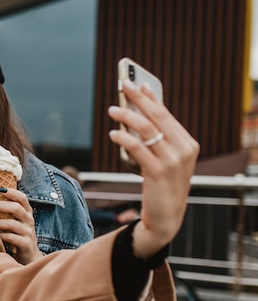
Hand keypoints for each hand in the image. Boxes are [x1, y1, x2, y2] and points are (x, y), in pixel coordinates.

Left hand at [0, 188, 42, 263]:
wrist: (29, 256)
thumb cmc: (18, 235)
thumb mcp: (16, 221)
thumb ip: (8, 212)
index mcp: (27, 213)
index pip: (22, 198)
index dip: (11, 192)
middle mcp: (29, 221)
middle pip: (16, 208)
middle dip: (0, 205)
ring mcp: (28, 232)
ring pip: (12, 223)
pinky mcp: (25, 244)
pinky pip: (11, 237)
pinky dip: (2, 235)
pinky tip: (0, 236)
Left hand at [109, 80, 199, 257]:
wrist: (166, 216)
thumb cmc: (162, 185)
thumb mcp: (165, 160)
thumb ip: (157, 139)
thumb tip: (140, 114)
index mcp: (188, 144)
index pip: (166, 115)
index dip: (150, 98)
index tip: (137, 84)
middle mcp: (183, 150)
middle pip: (157, 117)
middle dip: (138, 100)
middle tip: (122, 86)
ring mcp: (172, 161)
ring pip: (146, 130)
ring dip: (127, 116)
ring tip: (113, 110)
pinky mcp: (157, 172)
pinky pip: (137, 148)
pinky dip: (124, 138)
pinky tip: (114, 133)